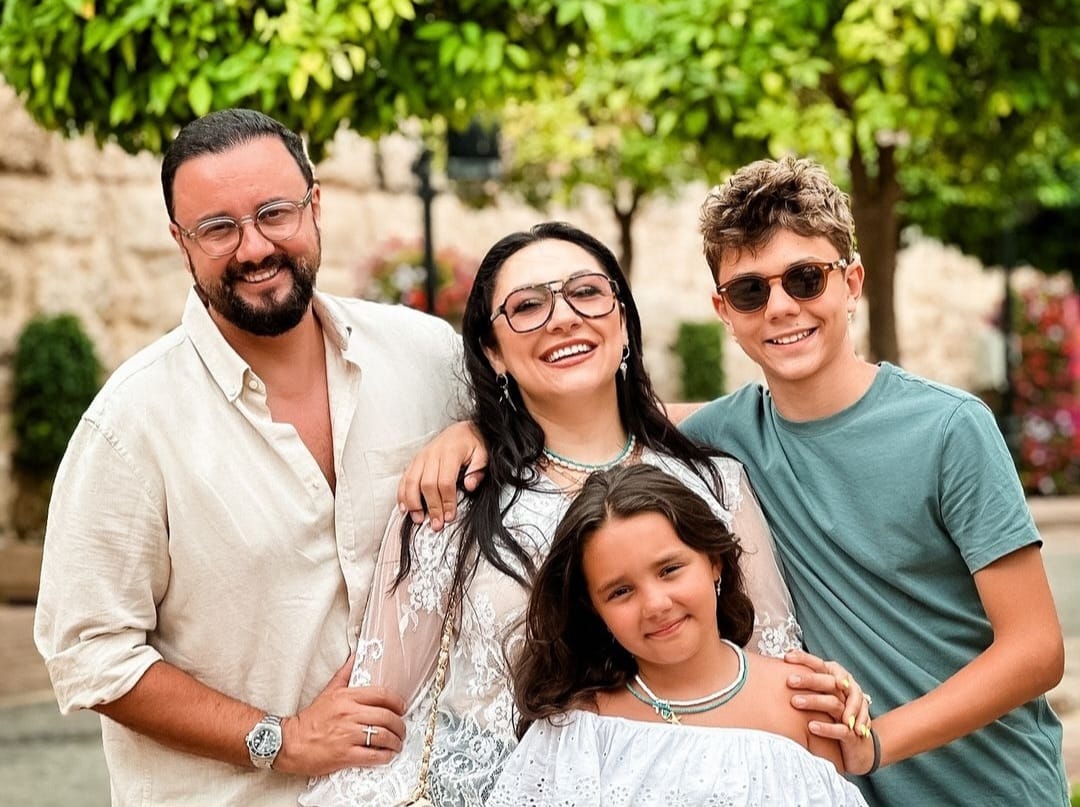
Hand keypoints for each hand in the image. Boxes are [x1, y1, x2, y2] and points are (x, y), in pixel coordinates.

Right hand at [273, 655, 408, 775]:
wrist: (290, 742)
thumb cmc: (310, 719)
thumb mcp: (328, 691)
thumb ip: (344, 674)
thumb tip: (354, 657)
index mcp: (347, 697)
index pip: (382, 695)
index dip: (397, 702)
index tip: (402, 708)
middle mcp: (350, 714)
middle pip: (386, 716)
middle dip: (399, 724)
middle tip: (401, 729)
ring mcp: (348, 735)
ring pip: (383, 736)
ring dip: (395, 741)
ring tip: (397, 743)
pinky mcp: (345, 754)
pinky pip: (373, 755)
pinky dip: (385, 756)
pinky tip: (388, 755)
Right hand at [396, 421, 487, 530]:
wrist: (463, 429)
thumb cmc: (473, 443)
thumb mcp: (483, 454)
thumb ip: (478, 470)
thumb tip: (469, 486)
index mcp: (450, 452)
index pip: (445, 481)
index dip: (446, 501)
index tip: (449, 516)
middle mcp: (432, 453)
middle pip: (427, 484)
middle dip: (431, 507)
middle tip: (436, 524)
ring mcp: (421, 456)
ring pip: (411, 482)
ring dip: (413, 503)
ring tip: (418, 518)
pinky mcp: (415, 460)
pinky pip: (405, 478)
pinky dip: (402, 494)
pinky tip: (404, 507)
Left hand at [785, 649, 871, 738]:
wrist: (860, 747)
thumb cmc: (834, 719)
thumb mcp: (821, 700)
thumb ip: (804, 687)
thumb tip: (776, 671)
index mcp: (836, 682)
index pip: (821, 666)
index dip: (805, 659)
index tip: (787, 657)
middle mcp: (845, 695)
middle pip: (829, 682)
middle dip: (809, 680)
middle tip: (789, 680)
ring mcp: (849, 714)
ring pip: (834, 703)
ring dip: (814, 701)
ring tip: (794, 702)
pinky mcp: (852, 734)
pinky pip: (841, 729)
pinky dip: (826, 728)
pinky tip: (811, 726)